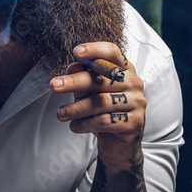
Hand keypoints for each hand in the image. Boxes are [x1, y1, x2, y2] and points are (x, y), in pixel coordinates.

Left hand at [50, 42, 145, 172]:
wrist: (119, 142)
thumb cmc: (104, 110)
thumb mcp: (91, 92)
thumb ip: (83, 78)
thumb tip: (71, 67)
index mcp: (125, 69)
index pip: (112, 53)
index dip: (95, 50)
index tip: (76, 52)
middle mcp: (134, 83)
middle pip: (102, 79)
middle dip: (74, 82)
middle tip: (54, 86)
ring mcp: (137, 103)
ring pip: (102, 102)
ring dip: (77, 108)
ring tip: (61, 113)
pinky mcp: (134, 122)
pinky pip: (106, 121)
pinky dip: (86, 124)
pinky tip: (75, 126)